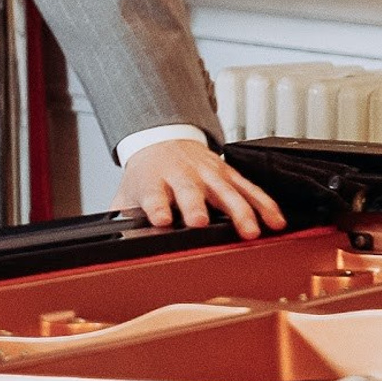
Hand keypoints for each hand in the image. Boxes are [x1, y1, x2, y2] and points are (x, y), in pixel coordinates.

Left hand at [114, 138, 285, 240]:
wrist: (161, 138)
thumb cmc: (148, 174)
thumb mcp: (128, 192)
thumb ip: (120, 217)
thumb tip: (106, 242)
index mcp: (153, 180)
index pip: (152, 195)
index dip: (157, 207)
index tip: (162, 220)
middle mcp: (181, 174)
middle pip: (189, 190)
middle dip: (195, 205)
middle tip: (200, 222)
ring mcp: (207, 172)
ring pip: (226, 190)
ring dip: (239, 211)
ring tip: (250, 231)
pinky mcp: (227, 172)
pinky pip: (249, 188)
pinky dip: (264, 204)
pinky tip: (275, 220)